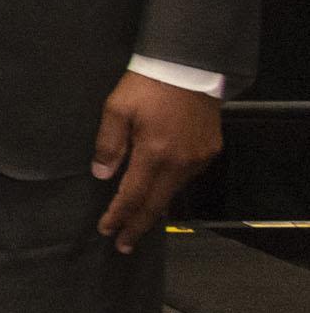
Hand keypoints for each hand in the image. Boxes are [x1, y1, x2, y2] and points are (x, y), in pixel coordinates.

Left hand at [94, 70, 221, 251]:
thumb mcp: (117, 109)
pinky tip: (159, 192)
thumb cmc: (147, 86)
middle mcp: (180, 163)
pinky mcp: (210, 151)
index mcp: (154, 154)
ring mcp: (198, 159)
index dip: (119, 216)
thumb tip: (102, 175)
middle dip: (138, 226)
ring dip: (154, 208)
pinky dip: (169, 189)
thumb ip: (109, 144)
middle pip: (156, 204)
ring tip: (138, 222)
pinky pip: (186, 177)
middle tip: (124, 245)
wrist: (189, 67)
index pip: (133, 195)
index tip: (107, 231)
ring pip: (173, 192)